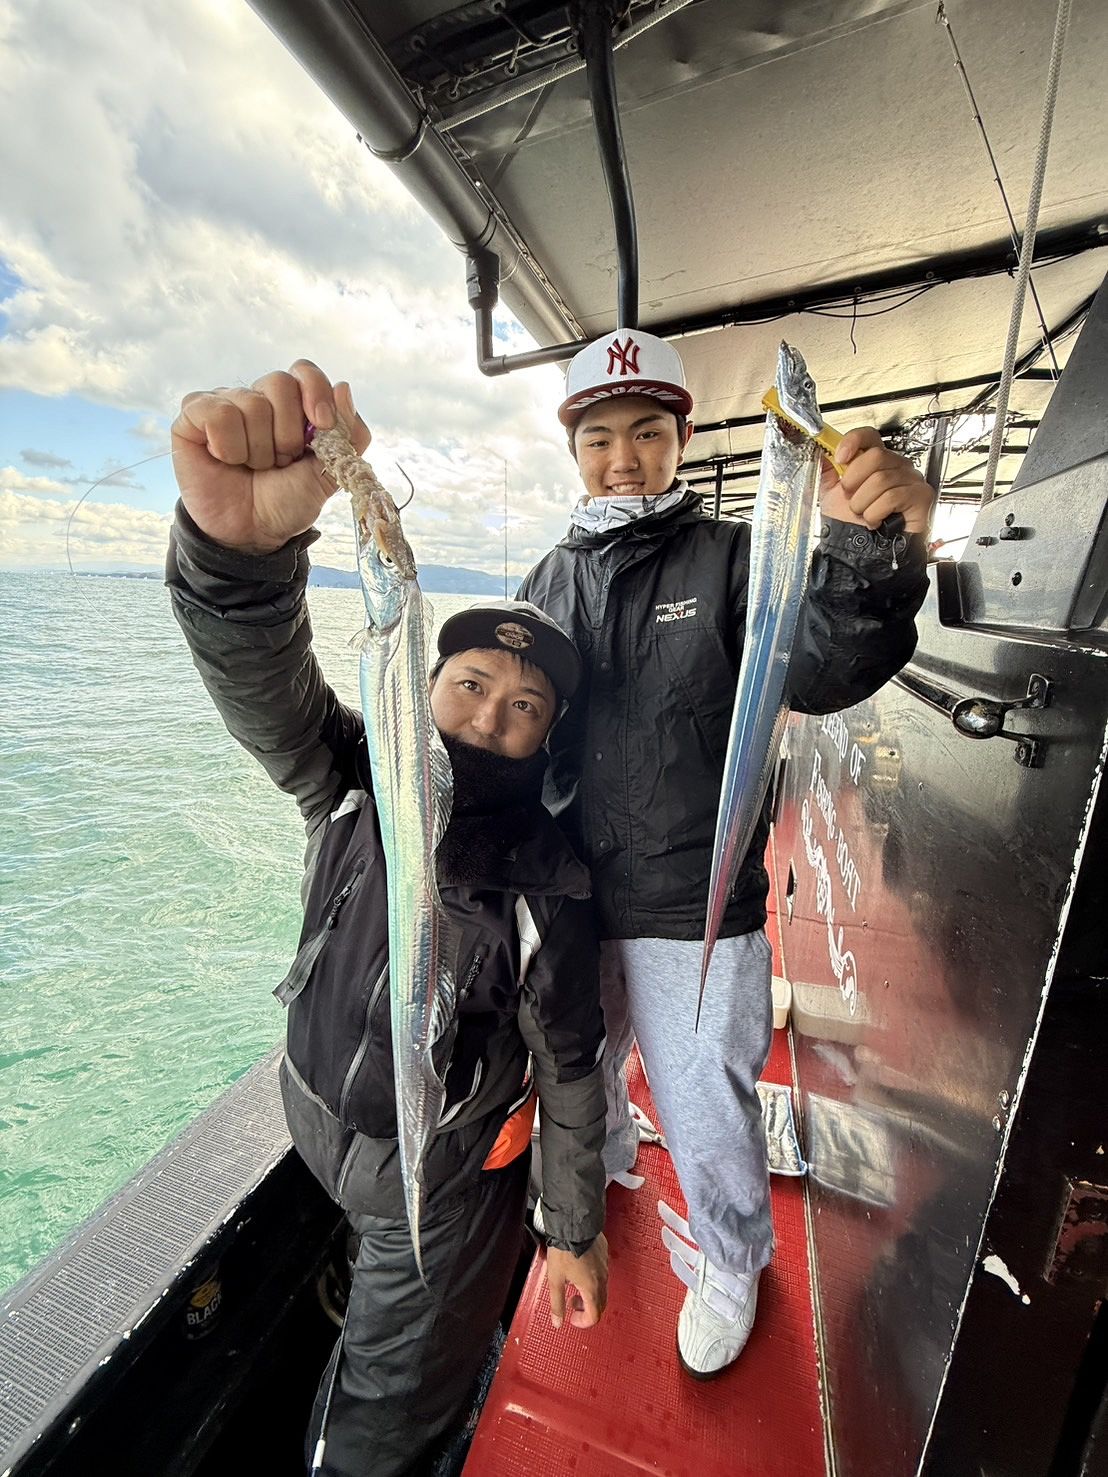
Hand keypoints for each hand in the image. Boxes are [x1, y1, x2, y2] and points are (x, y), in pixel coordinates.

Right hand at [171, 359, 371, 553]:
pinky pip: (217, 413)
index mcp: (292, 404)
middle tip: (280, 461)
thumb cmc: (287, 501)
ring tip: (253, 467)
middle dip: (287, 433)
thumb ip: (347, 434)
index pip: (304, 371)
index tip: (321, 425)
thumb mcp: (329, 473)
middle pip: (279, 383)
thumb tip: (343, 388)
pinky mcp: (193, 416)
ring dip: (258, 449)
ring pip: (251, 404)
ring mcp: (224, 404)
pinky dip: (228, 446)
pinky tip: (225, 459)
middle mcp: (258, 397)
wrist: (252, 532)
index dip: (315, 392)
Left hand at [546, 1233, 607, 1329]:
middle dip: (586, 1309)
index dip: (582, 1322)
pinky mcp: (604, 1255)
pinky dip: (592, 1279)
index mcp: (591, 1288)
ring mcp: (605, 1266)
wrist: (573, 1224)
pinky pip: (602, 1273)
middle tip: (571, 1302)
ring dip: (588, 1294)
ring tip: (573, 1283)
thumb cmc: (564, 1250)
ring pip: (602, 1289)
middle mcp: (601, 1279)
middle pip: (600, 1304)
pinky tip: (579, 1269)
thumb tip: (558, 1322)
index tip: (572, 1317)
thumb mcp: (555, 1279)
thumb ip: (557, 1303)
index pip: (594, 1316)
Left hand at [819, 426, 934, 535]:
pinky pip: (893, 496)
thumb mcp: (832, 496)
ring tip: (864, 515)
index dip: (854, 441)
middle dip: (855, 481)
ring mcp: (911, 480)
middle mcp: (896, 466)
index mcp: (875, 461)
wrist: (863, 554)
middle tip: (851, 499)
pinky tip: (876, 521)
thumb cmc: (852, 526)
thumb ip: (827, 472)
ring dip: (863, 503)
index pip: (869, 435)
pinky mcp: (921, 496)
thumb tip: (821, 452)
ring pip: (882, 479)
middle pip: (876, 456)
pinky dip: (876, 512)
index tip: (840, 457)